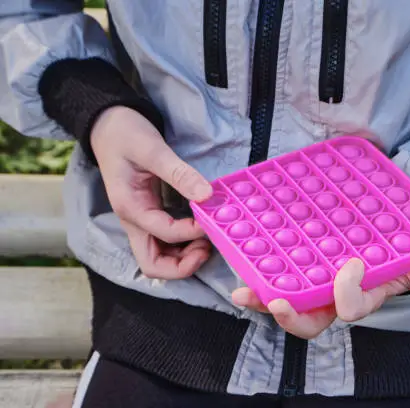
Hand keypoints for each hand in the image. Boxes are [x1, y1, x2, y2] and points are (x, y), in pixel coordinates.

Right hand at [91, 106, 212, 278]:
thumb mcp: (153, 149)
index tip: (212, 218)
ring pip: (159, 258)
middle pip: (153, 265)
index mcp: (130, 207)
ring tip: (207, 240)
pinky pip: (165, 242)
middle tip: (208, 247)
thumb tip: (207, 196)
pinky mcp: (149, 215)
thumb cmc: (125, 133)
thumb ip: (179, 174)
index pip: (165, 234)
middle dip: (183, 265)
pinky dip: (183, 245)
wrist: (108, 124)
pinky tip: (200, 231)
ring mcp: (140, 220)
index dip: (192, 232)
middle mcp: (133, 221)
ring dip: (184, 259)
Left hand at [232, 259, 409, 338]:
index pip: (348, 309)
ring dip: (261, 299)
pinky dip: (257, 268)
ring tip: (243, 292)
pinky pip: (273, 267)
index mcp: (361, 295)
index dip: (346, 295)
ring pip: (283, 298)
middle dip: (290, 317)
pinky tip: (242, 255)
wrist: (389, 211)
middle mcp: (331, 292)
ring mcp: (312, 273)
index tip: (351, 265)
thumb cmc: (406, 244)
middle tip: (276, 303)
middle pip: (307, 319)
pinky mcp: (296, 252)